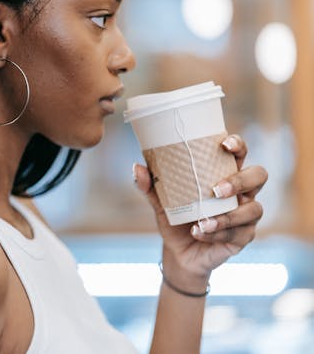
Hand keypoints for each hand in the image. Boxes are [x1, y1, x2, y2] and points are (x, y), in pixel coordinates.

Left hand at [133, 134, 266, 286]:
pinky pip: (239, 234)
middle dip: (240, 181)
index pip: (239, 154)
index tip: (224, 145)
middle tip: (216, 189)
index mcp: (224, 175)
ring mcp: (246, 215)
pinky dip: (217, 233)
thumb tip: (137, 167)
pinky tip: (199, 233)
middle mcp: (242, 192)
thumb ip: (150, 185)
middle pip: (258, 176)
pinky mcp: (243, 237)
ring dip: (228, 216)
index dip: (238, 145)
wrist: (178, 252)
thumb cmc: (176, 218)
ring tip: (202, 220)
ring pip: (253, 209)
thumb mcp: (160, 201)